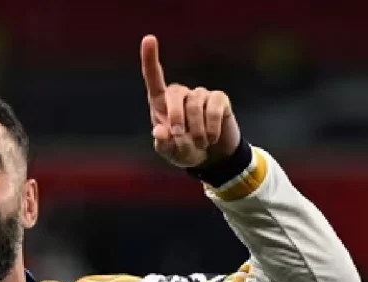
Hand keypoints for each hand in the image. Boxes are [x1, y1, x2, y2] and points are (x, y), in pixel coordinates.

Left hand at [141, 35, 239, 167]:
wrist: (212, 157)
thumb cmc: (185, 151)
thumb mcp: (171, 153)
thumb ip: (163, 144)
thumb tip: (159, 130)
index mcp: (161, 104)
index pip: (154, 78)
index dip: (150, 59)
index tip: (148, 39)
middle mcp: (180, 95)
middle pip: (175, 94)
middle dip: (176, 116)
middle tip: (180, 136)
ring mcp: (201, 95)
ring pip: (195, 105)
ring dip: (197, 129)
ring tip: (199, 143)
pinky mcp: (219, 99)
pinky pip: (214, 108)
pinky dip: (211, 126)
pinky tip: (211, 138)